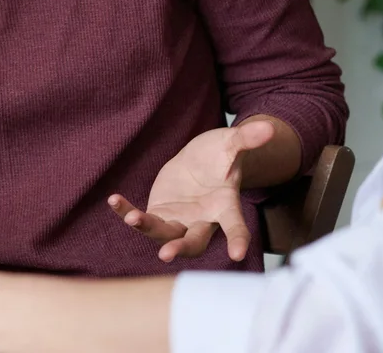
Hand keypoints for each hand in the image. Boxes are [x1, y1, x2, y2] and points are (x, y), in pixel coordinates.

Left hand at [107, 117, 275, 262]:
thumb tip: (268, 127)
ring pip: (164, 233)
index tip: (237, 255)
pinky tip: (114, 200)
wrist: (201, 161)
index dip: (237, 240)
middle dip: (181, 248)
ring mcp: (179, 220)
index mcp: (225, 206)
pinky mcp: (160, 214)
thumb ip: (246, 138)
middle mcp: (202, 220)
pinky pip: (142, 219)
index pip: (235, 226)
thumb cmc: (220, 155)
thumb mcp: (231, 144)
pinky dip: (127, 212)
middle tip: (166, 254)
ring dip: (147, 228)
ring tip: (133, 218)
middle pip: (194, 241)